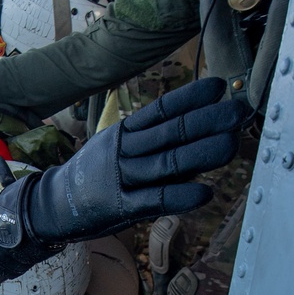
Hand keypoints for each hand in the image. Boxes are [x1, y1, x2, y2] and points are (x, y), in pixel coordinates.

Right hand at [26, 77, 242, 240]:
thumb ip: (156, 144)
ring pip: (165, 163)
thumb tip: (202, 137)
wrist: (54, 205)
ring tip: (231, 145)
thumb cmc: (98, 175)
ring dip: (201, 154)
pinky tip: (204, 193)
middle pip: (169, 133)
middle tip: (238, 112)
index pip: (161, 110)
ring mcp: (121, 178)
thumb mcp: (118, 148)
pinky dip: (179, 196)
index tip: (219, 87)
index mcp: (124, 132)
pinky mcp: (120, 207)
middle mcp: (123, 151)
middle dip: (207, 122)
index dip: (190, 98)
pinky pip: (154, 200)